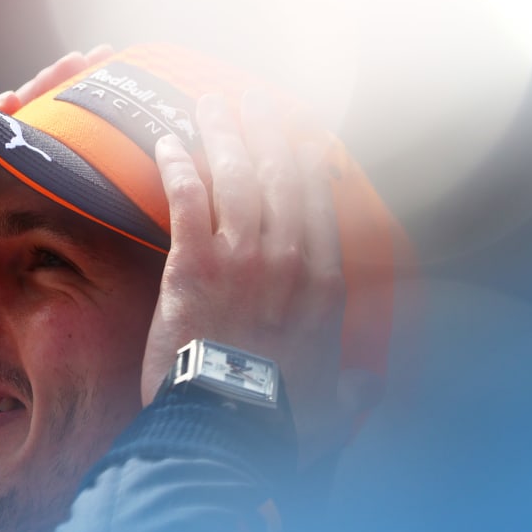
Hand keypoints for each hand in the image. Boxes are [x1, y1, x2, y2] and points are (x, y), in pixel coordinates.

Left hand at [142, 91, 369, 467]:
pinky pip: (187, 199)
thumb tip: (365, 390)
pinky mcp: (192, 266)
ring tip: (212, 103)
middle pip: (280, 178)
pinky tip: (166, 141)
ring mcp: (240, 258)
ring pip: (236, 177)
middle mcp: (288, 260)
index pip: (322, 207)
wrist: (228, 430)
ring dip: (223, 134)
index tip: (303, 139)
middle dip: (267, 132)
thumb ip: (351, 393)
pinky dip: (176, 165)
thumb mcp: (331, 412)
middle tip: (255, 102)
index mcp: (324, 287)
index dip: (310, 166)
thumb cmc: (278, 424)